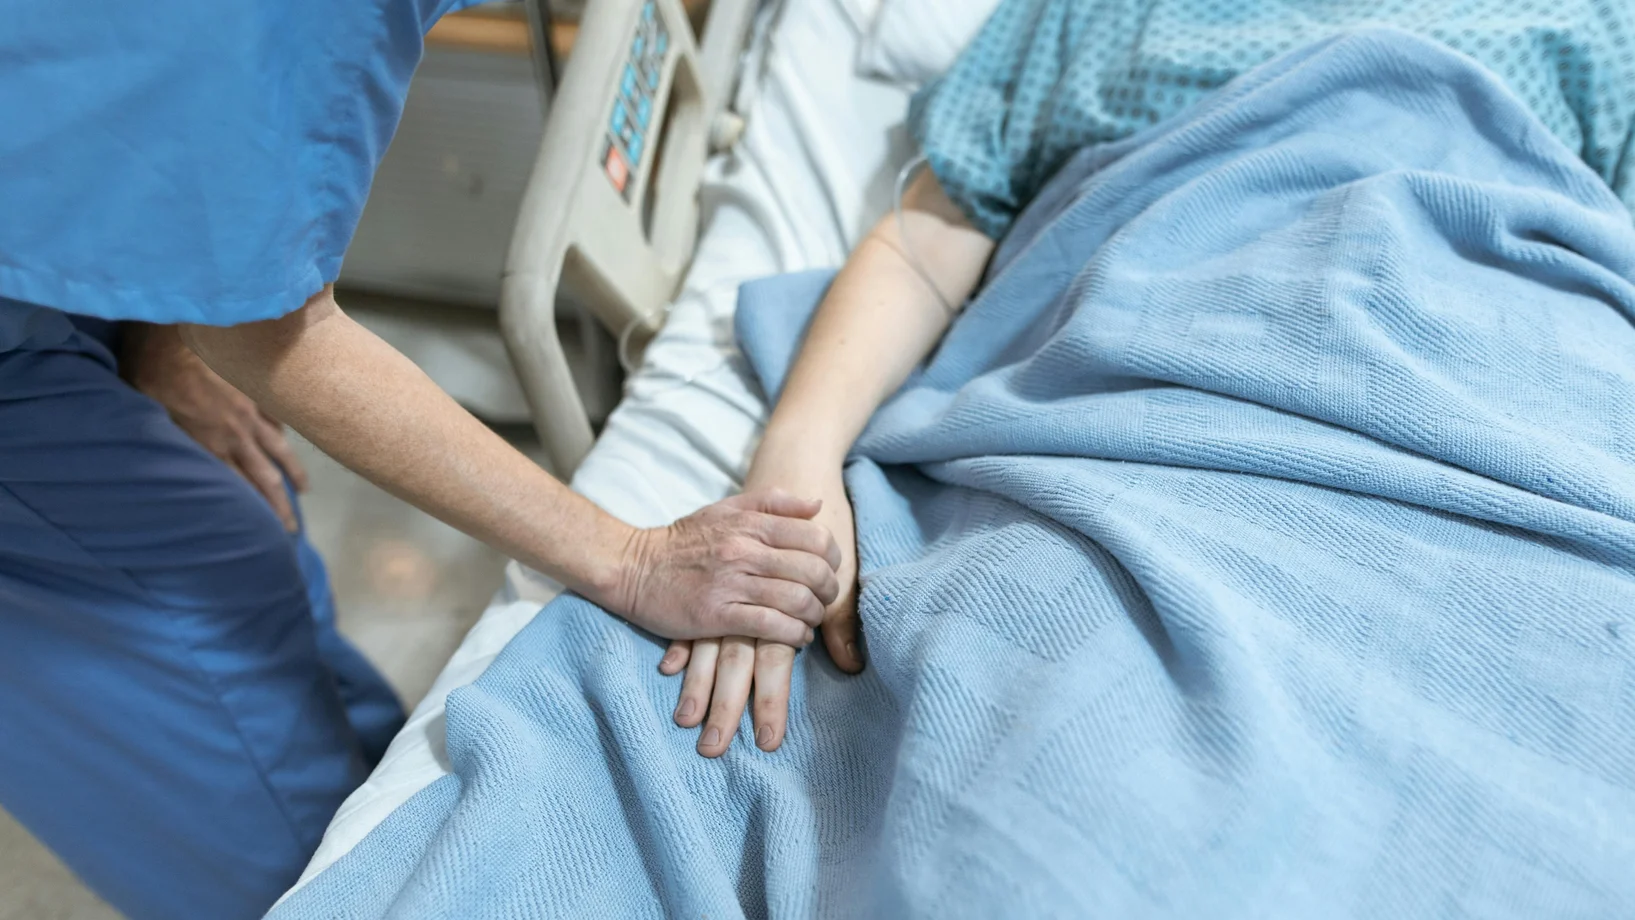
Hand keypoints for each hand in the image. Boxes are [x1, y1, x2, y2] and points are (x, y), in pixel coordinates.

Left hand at [125, 323, 308, 529]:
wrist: (174, 339)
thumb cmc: (151, 378)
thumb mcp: (150, 421)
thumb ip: (172, 447)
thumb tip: (176, 469)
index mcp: (211, 446)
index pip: (241, 489)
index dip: (258, 512)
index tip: (270, 531)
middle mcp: (236, 435)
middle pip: (266, 478)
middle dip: (280, 506)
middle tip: (291, 529)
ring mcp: (249, 412)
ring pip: (279, 449)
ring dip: (293, 472)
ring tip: (303, 489)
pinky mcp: (252, 392)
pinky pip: (275, 417)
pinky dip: (282, 432)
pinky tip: (287, 440)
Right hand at [597, 489, 843, 647]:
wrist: (634, 567)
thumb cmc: (684, 540)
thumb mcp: (726, 509)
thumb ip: (773, 502)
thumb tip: (817, 504)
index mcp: (750, 524)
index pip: (814, 538)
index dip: (833, 557)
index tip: (829, 570)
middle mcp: (744, 551)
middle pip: (811, 571)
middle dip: (828, 590)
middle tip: (825, 599)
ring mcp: (731, 584)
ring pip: (795, 600)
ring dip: (814, 615)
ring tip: (811, 620)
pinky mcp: (717, 615)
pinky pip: (770, 626)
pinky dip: (793, 635)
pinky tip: (796, 637)